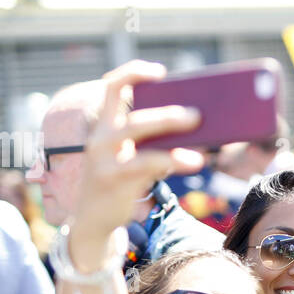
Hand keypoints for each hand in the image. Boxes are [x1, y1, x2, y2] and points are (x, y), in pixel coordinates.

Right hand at [69, 60, 202, 256]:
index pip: (111, 87)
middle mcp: (100, 140)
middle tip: (197, 115)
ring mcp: (105, 161)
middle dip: (167, 115)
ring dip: (172, 137)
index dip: (134, 73)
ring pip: (141, 143)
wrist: (92, 220)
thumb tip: (192, 125)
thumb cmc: (118, 182)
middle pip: (134, 118)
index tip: (160, 73)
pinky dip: (174, 161)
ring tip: (201, 144)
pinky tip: (194, 161)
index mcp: (103, 126)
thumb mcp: (127, 156)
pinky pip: (148, 166)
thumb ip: (149, 140)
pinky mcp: (115, 182)